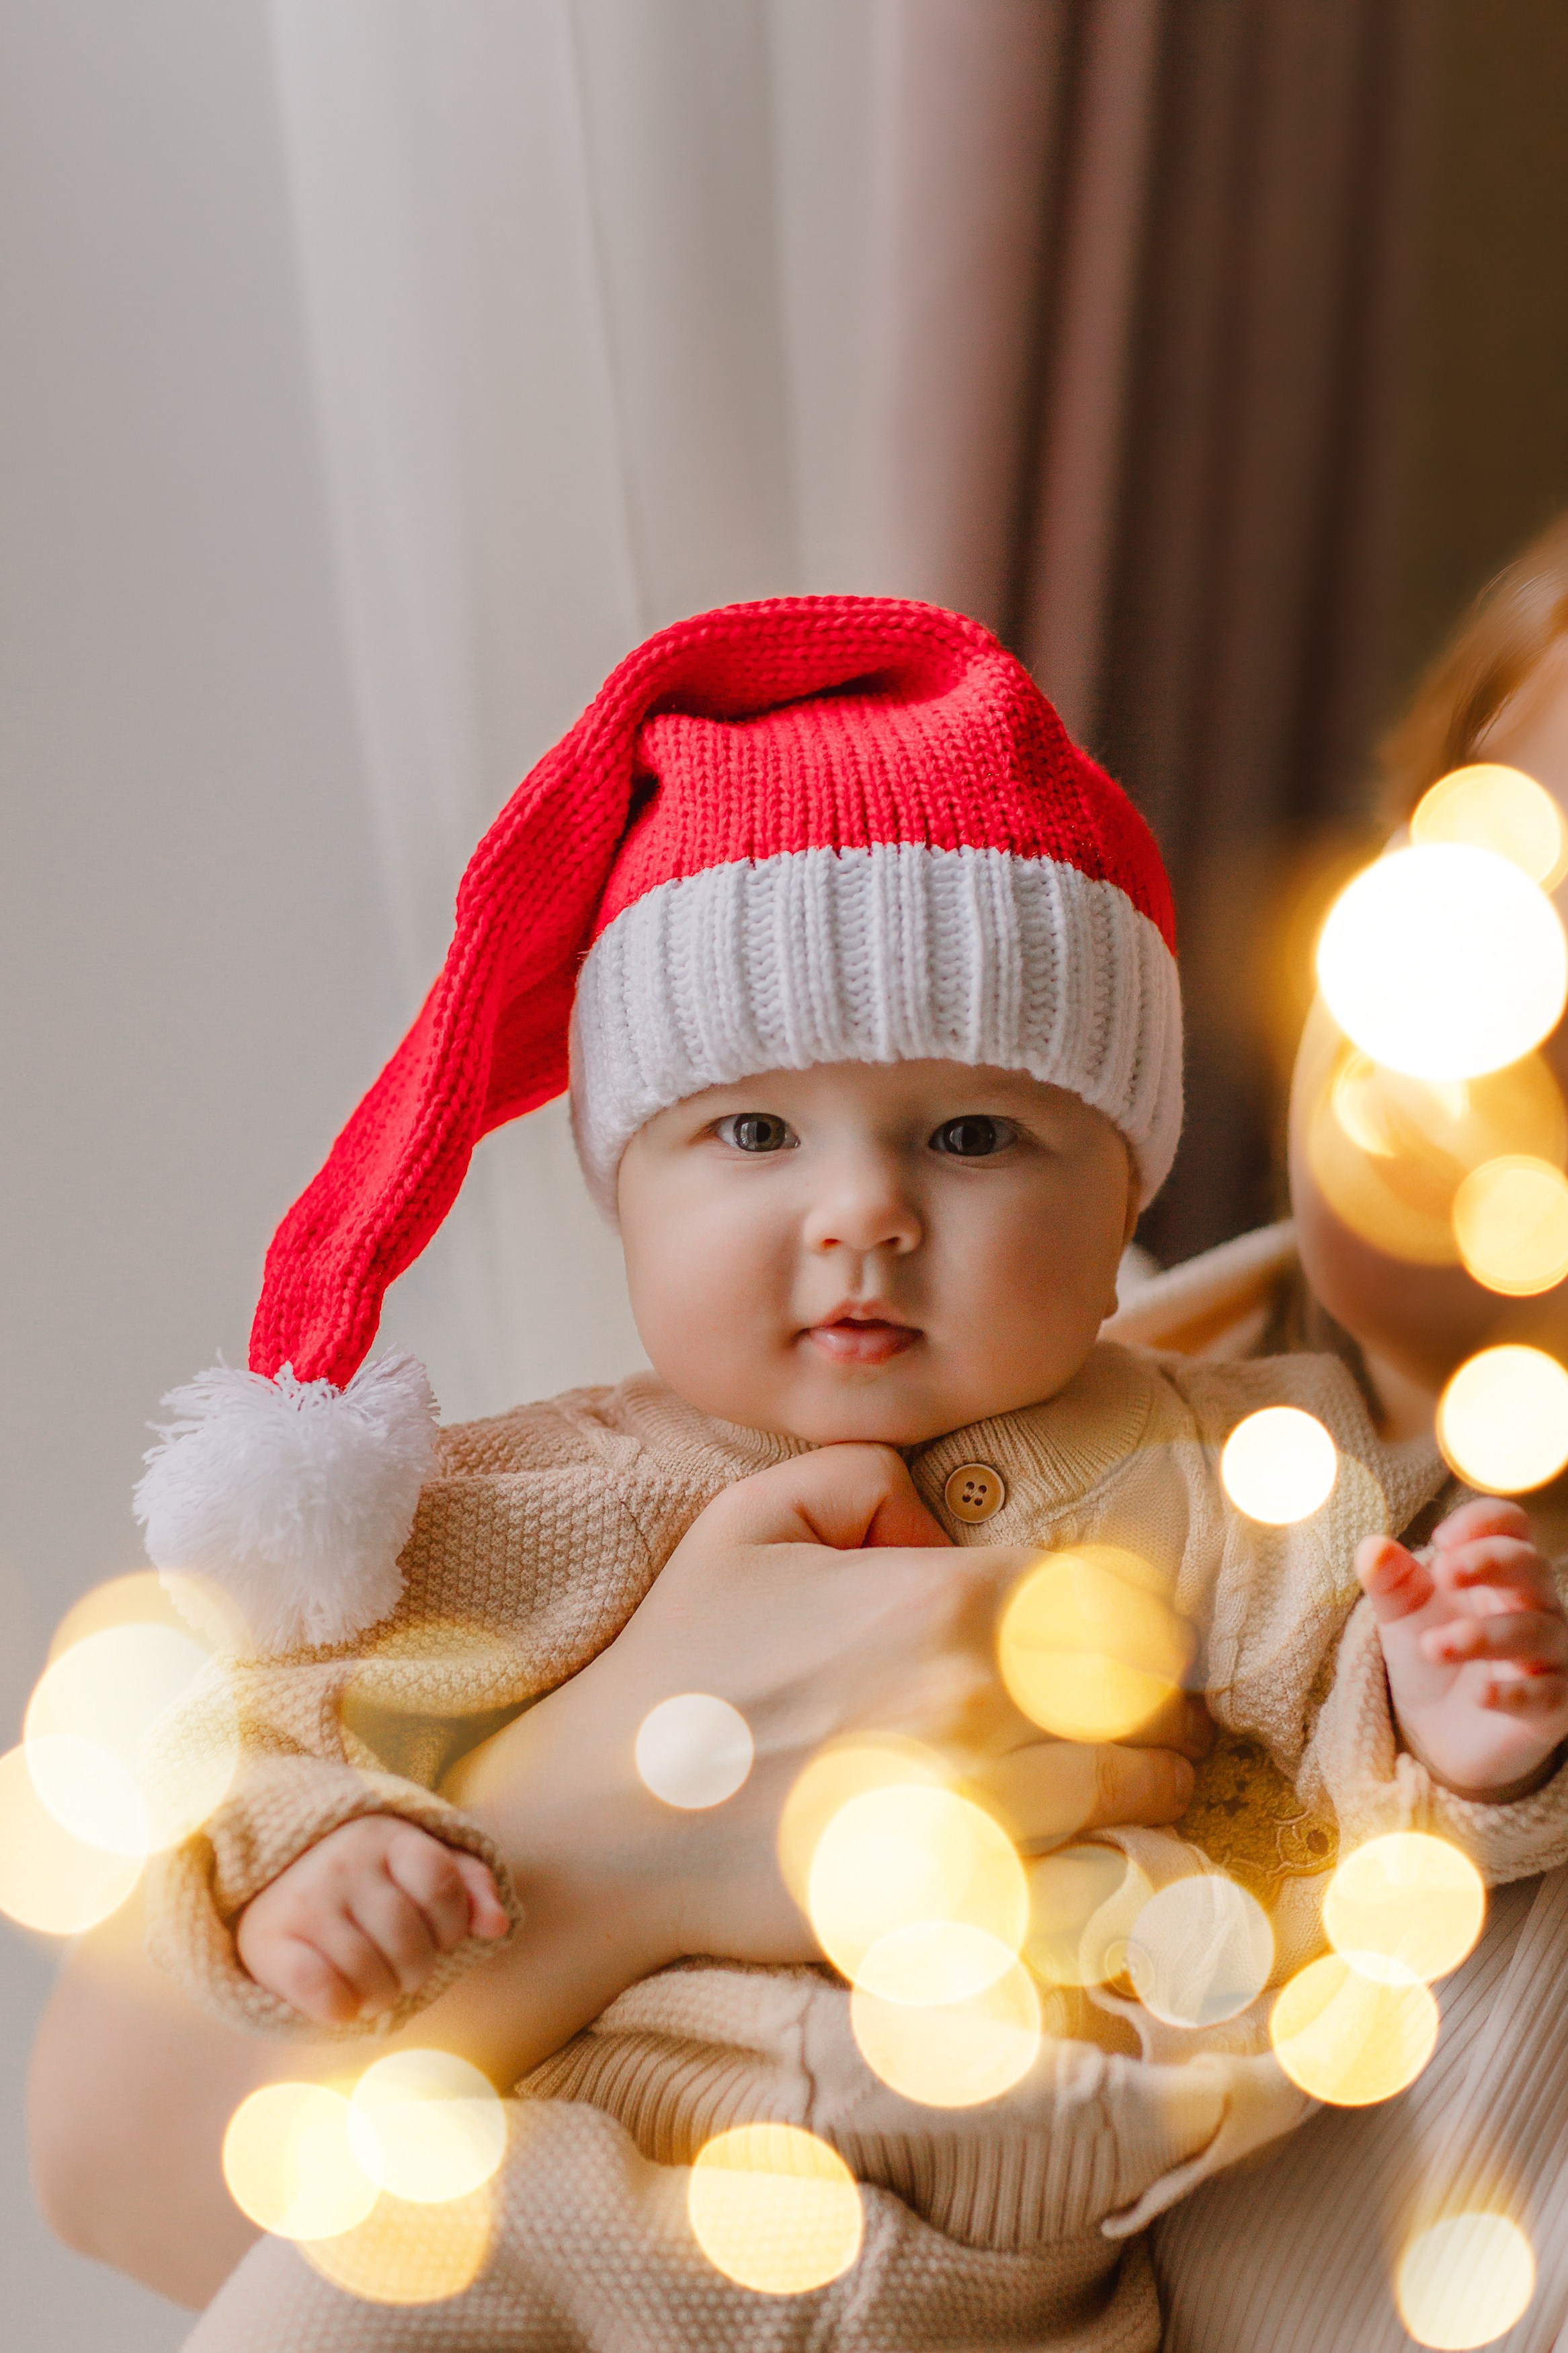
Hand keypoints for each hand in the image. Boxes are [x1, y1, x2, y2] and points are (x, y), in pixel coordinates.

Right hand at [234, 1817, 508, 2025]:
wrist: (267, 1882)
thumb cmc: (362, 1882)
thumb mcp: (417, 1865)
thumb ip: (467, 1885)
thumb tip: (497, 1924)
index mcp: (386, 1837)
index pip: (443, 1883)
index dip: (451, 1924)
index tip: (440, 1934)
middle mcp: (344, 1862)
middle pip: (411, 1942)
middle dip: (416, 1970)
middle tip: (402, 1969)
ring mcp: (306, 1900)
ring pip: (370, 1976)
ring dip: (381, 1996)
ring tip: (374, 1985)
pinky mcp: (269, 1941)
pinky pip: (322, 1993)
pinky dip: (341, 2010)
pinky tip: (342, 2003)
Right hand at [449, 1444, 1206, 1974]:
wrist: (604, 1826)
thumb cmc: (677, 1662)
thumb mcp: (751, 1516)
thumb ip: (866, 1472)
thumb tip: (942, 1522)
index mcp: (953, 1595)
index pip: (1116, 1592)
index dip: (1135, 1612)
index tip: (1129, 1634)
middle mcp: (987, 1695)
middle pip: (1147, 1691)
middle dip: (1160, 1697)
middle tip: (1154, 1709)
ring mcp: (983, 1804)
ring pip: (1138, 1786)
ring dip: (1152, 1779)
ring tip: (1144, 1780)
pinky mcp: (966, 1896)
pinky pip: (1091, 1876)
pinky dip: (1111, 1863)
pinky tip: (1096, 1855)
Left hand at [1357, 1499, 1567, 1798]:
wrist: (1439, 1729)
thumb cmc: (1433, 1652)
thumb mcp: (1403, 1613)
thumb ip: (1389, 1580)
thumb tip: (1370, 1547)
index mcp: (1499, 1570)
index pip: (1512, 1526)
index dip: (1483, 1522)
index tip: (1440, 1539)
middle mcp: (1533, 1605)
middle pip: (1530, 1567)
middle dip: (1489, 1562)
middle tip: (1444, 1574)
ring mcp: (1548, 1655)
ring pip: (1533, 1632)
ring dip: (1482, 1635)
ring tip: (1434, 1646)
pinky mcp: (1551, 1706)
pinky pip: (1544, 1695)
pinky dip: (1512, 1694)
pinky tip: (1480, 1696)